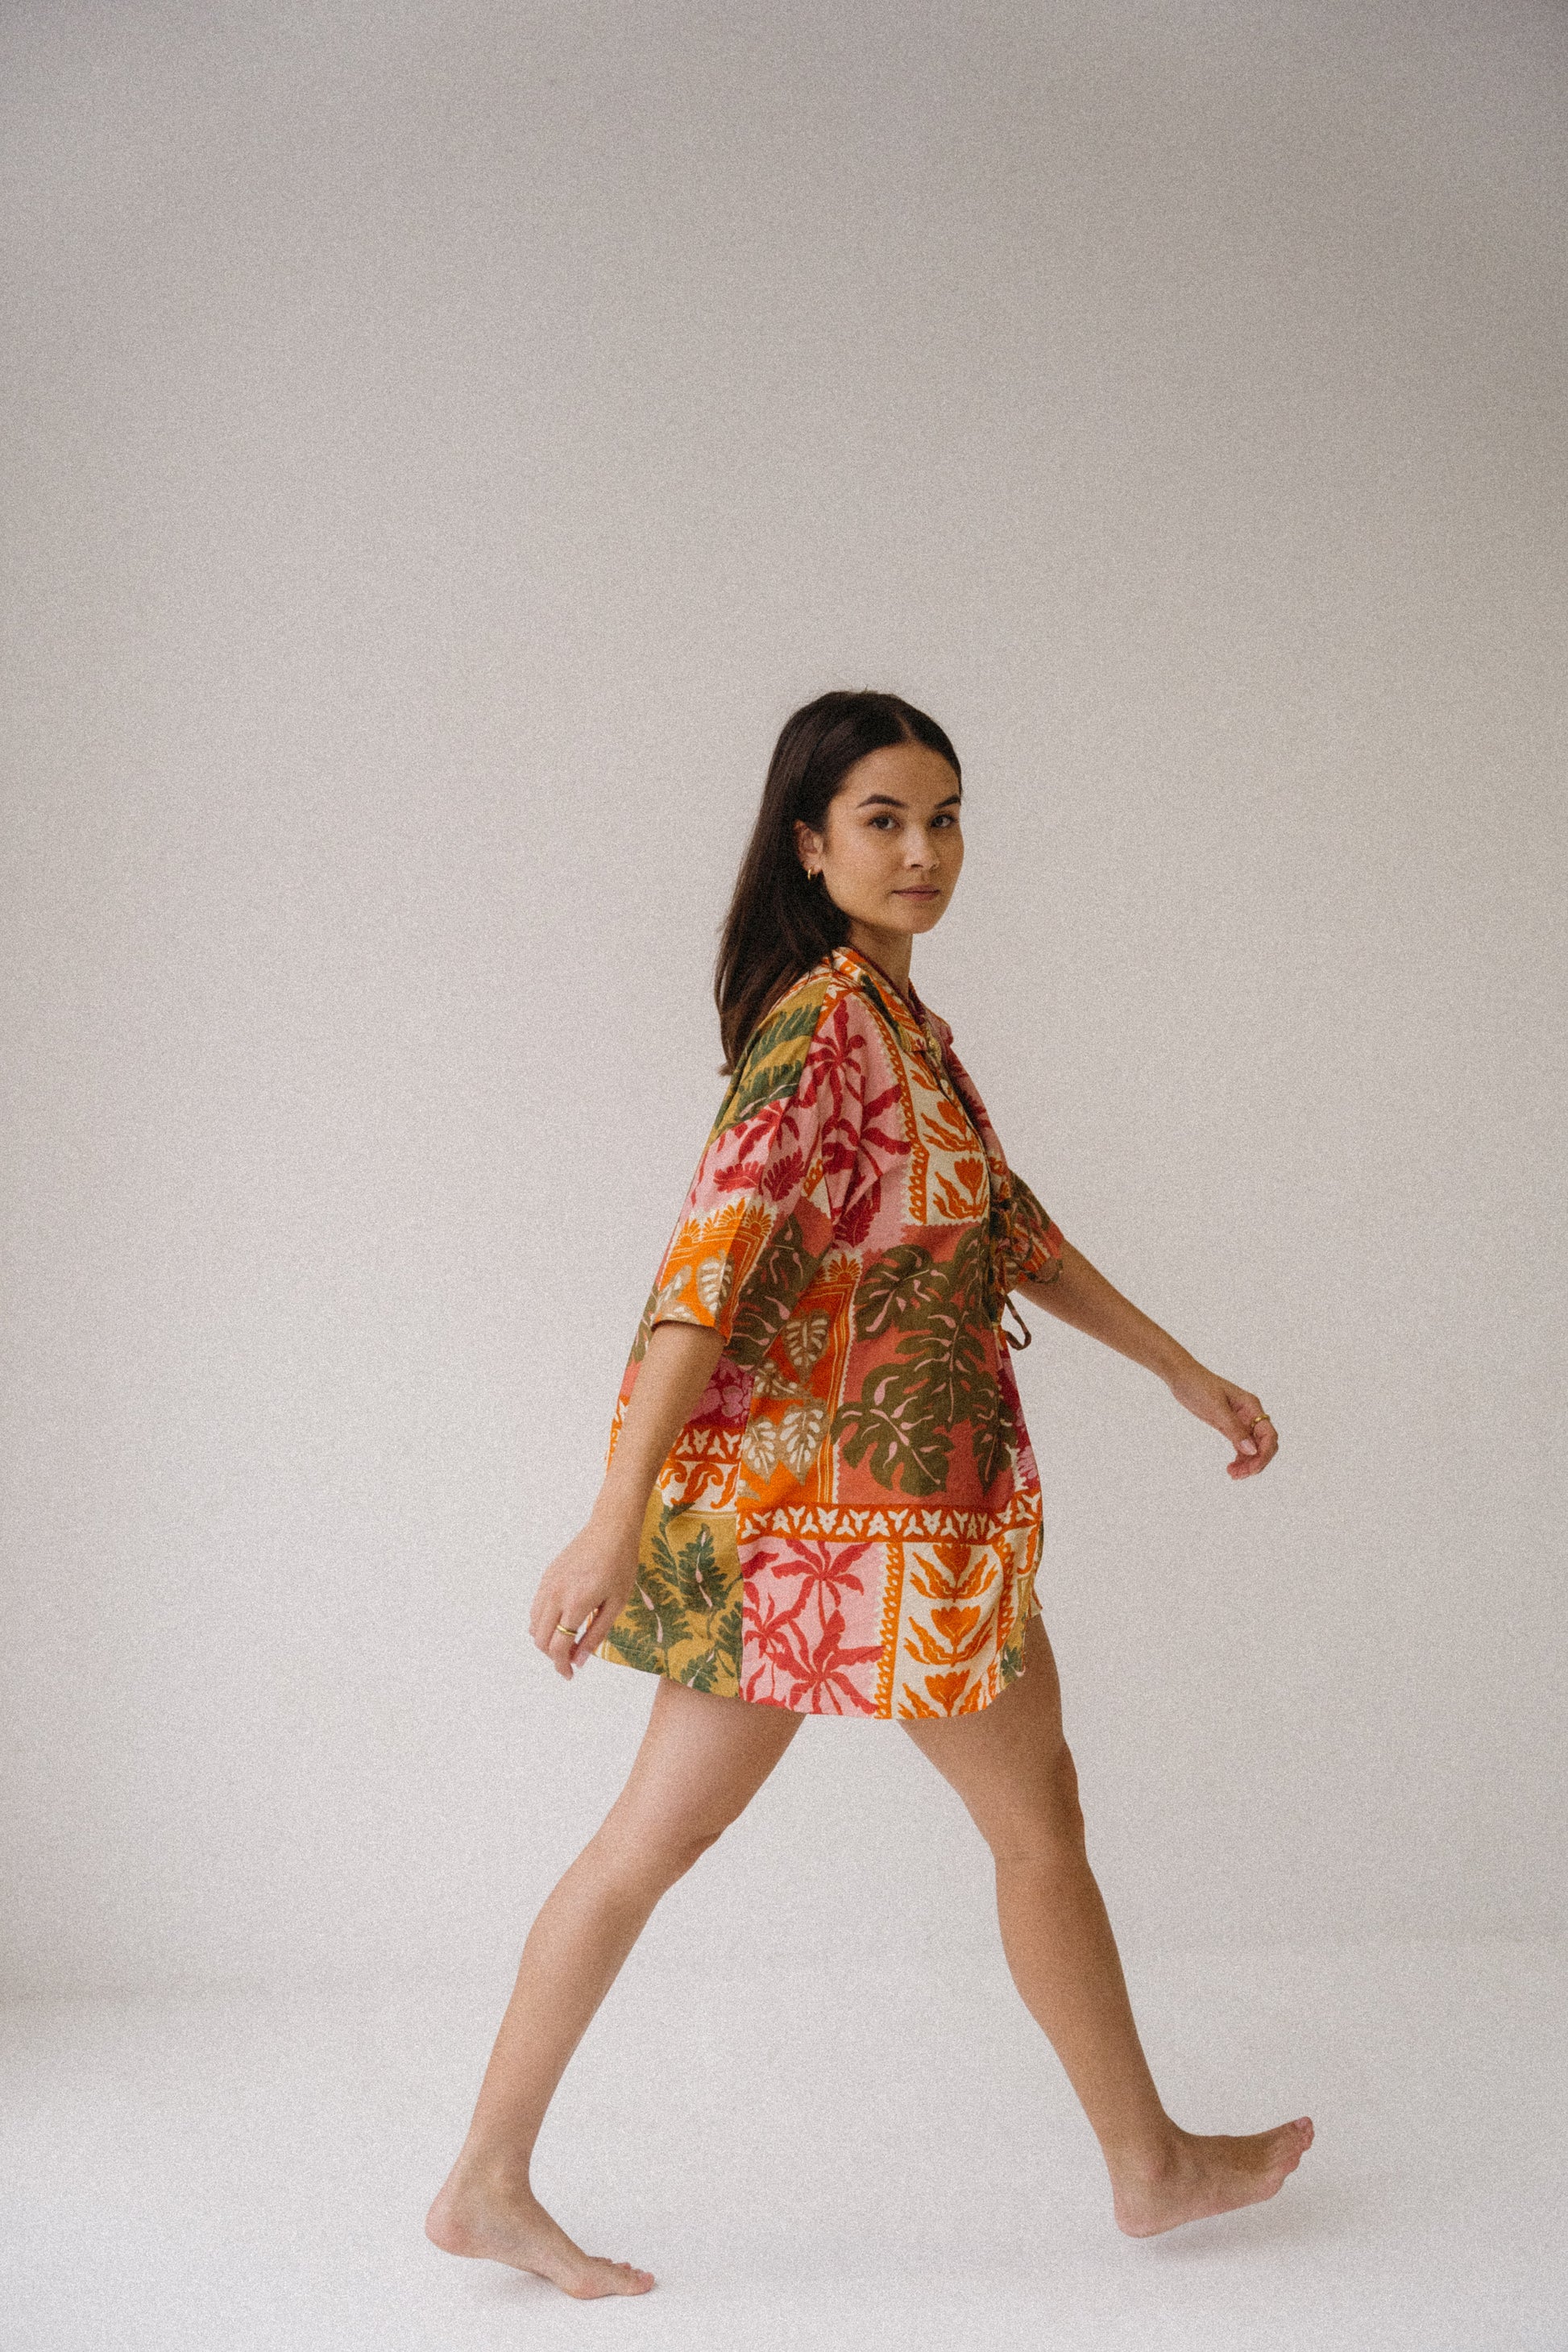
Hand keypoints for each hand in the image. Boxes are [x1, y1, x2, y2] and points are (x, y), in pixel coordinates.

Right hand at [528, 1506, 642, 1680]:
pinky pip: (536, 1608)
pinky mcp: (546, 1576)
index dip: (562, 1666)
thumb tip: (580, 1660)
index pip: (558, 1646)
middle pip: (540, 1639)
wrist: (611, 1529)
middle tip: (570, 1661)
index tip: (570, 1675)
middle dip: (552, 1656)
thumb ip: (596, 1634)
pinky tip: (563, 1622)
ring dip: (546, 1640)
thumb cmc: (620, 1564)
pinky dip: (543, 1622)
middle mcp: (555, 1595)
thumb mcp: (616, 1603)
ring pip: (534, 1624)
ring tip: (568, 1642)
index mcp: (576, 1603)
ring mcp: (547, 1584)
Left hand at [1164, 1360, 1278, 1478]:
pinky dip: (1240, 1458)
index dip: (1264, 1454)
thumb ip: (1233, 1428)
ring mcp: (1241, 1421)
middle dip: (1256, 1462)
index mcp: (1251, 1407)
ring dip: (1247, 1463)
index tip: (1251, 1469)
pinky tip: (1231, 1468)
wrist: (1182, 1377)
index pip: (1268, 1435)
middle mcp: (1250, 1414)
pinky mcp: (1230, 1425)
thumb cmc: (1198, 1387)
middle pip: (1264, 1444)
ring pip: (1253, 1448)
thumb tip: (1252, 1450)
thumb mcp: (1215, 1408)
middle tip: (1237, 1476)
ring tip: (1232, 1475)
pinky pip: (1242, 1446)